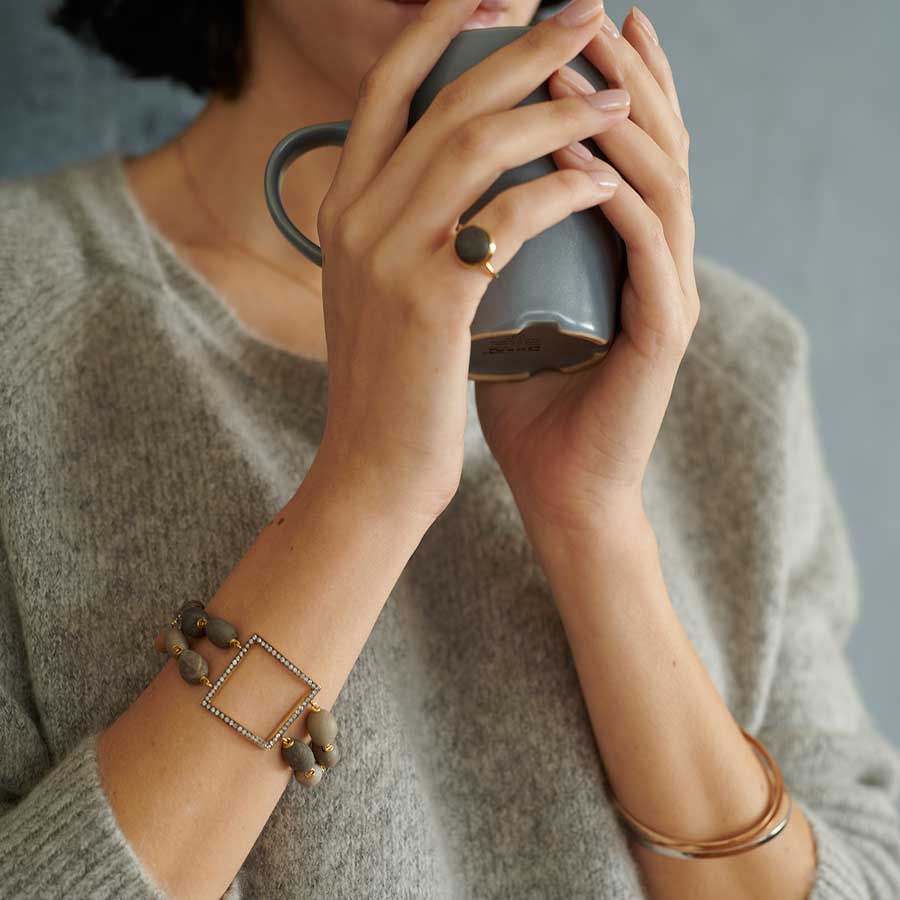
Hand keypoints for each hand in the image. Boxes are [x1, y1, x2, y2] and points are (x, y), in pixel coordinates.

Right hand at [312, 0, 627, 524]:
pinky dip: (562, 188)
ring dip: (557, 108)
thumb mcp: (376, 289)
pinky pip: (508, 216)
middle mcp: (355, 217)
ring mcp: (387, 254)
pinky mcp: (431, 298)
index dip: (441, 26)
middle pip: (442, 96)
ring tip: (615, 97)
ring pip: (477, 142)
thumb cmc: (392, 383)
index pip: (385, 87)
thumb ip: (396, 227)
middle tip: (584, 12)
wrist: (373, 467)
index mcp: (340, 207)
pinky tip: (601, 179)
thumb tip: (448, 176)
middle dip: (521, 44)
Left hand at [475, 7, 697, 545]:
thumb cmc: (521, 397)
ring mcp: (666, 291)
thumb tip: (422, 191)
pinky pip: (649, 247)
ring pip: (660, 179)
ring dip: (617, 118)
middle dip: (614, 72)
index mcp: (617, 248)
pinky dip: (615, 196)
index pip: (618, 144)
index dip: (598, 78)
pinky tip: (578, 160)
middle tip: (584, 14)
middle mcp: (652, 257)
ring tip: (574, 68)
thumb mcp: (495, 302)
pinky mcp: (663, 332)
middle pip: (650, 140)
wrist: (557, 484)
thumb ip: (480, 246)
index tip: (557, 24)